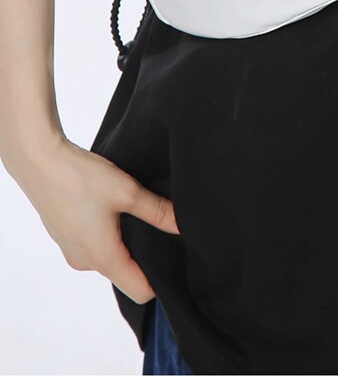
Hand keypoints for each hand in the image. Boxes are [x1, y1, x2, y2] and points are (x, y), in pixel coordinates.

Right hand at [12, 134, 179, 304]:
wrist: (40, 161)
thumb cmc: (81, 177)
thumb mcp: (127, 191)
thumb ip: (157, 211)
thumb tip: (182, 224)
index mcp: (103, 258)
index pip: (139, 291)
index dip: (160, 280)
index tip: (173, 259)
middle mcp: (85, 262)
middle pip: (125, 275)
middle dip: (143, 257)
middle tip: (158, 228)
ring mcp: (71, 251)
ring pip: (108, 258)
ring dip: (123, 242)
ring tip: (132, 213)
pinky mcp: (64, 237)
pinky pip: (92, 246)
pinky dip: (105, 234)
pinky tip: (110, 208)